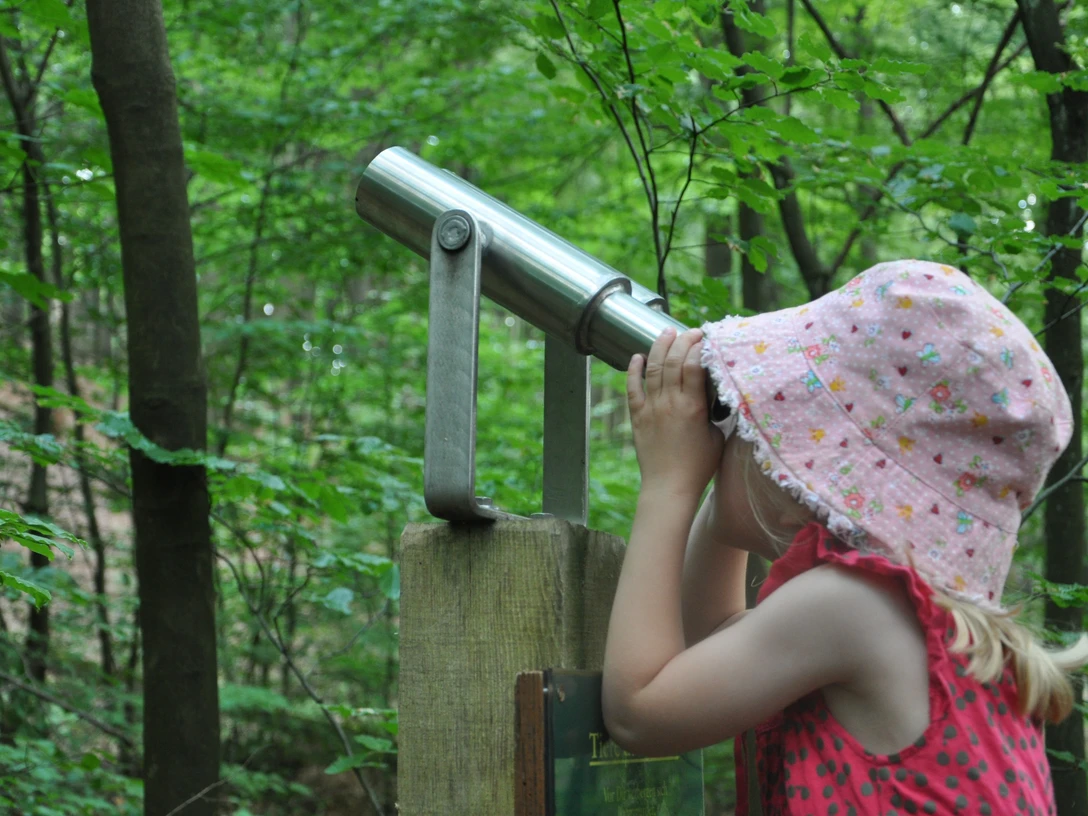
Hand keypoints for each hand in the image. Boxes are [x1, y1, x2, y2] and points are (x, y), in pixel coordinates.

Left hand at [627, 327, 723, 499]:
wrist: (669, 487)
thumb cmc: (698, 466)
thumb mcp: (717, 437)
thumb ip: (716, 413)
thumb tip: (718, 395)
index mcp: (693, 407)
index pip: (694, 365)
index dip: (698, 347)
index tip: (705, 337)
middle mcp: (670, 403)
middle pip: (673, 361)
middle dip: (682, 340)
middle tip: (690, 331)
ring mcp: (651, 408)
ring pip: (653, 368)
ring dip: (659, 347)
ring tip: (666, 332)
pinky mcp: (637, 417)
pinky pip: (632, 388)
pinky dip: (633, 370)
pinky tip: (637, 356)